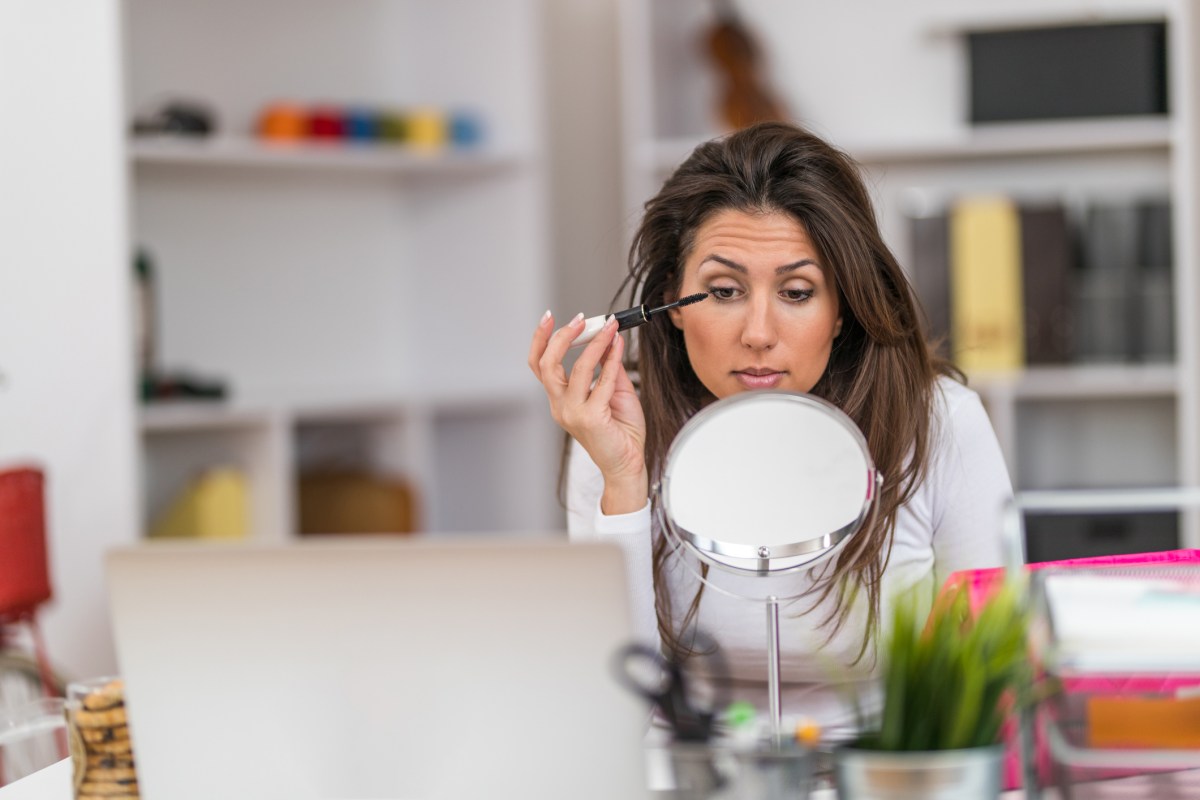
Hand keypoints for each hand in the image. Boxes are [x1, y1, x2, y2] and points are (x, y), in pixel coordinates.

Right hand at [528, 311, 648, 513]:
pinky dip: (612, 359)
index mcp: (559, 401)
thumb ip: (607, 368)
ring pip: (576, 369)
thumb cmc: (620, 433)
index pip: (539, 366)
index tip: (550, 318)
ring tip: (609, 327)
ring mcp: (573, 413)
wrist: (628, 464)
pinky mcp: (591, 418)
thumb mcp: (612, 392)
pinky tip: (619, 345)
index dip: (541, 340)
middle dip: (561, 337)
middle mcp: (560, 406)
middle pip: (547, 364)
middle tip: (580, 320)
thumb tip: (608, 341)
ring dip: (594, 343)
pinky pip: (601, 381)